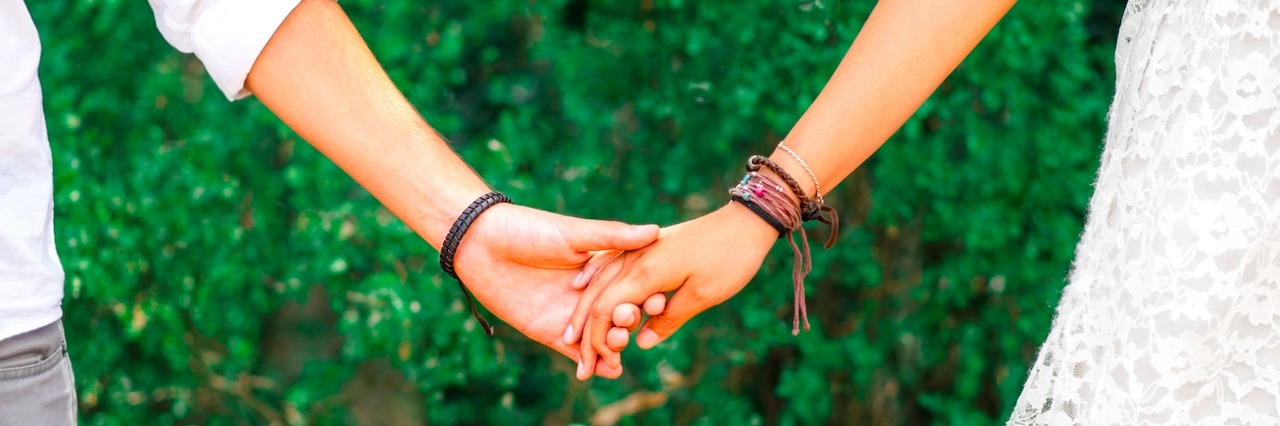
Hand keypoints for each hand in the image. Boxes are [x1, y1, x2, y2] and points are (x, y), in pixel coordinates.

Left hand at [451, 203, 665, 377]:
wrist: (481, 244)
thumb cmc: (529, 229)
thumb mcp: (574, 232)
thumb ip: (612, 237)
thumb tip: (656, 231)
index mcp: (602, 269)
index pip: (633, 287)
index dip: (647, 295)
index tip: (658, 301)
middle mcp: (591, 294)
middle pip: (619, 316)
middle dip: (627, 324)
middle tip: (627, 327)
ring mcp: (572, 315)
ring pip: (601, 339)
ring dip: (613, 348)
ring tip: (617, 351)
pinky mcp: (551, 333)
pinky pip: (576, 353)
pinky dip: (592, 364)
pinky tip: (604, 370)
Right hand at [563, 202, 778, 379]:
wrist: (745, 221)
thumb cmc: (729, 260)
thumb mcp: (702, 296)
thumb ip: (668, 319)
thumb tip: (642, 343)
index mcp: (646, 272)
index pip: (605, 310)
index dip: (595, 339)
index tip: (590, 364)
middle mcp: (635, 258)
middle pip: (596, 296)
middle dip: (583, 329)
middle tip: (577, 359)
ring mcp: (639, 248)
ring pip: (599, 279)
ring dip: (584, 307)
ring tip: (572, 332)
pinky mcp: (648, 244)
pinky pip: (610, 262)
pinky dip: (594, 278)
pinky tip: (584, 284)